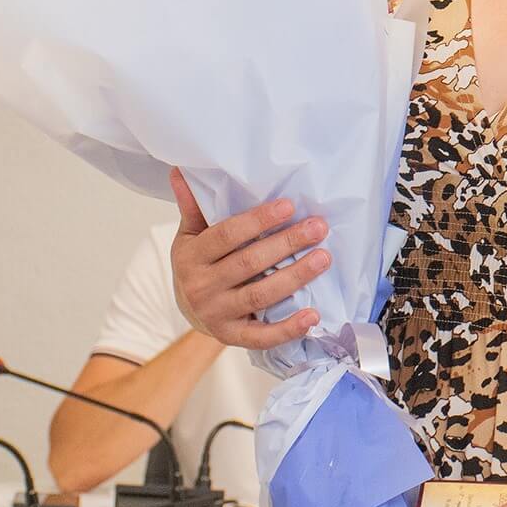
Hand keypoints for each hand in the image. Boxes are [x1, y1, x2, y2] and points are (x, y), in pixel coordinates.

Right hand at [168, 168, 330, 349]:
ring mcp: (216, 314)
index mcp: (191, 256)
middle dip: (286, 243)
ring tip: (324, 259)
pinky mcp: (231, 336)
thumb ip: (195, 207)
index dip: (257, 221)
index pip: (226, 235)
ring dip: (295, 277)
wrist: (189, 310)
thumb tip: (182, 169)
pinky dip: (288, 328)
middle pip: (249, 263)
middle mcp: (200, 287)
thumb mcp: (191, 236)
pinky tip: (313, 315)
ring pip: (260, 295)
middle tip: (318, 227)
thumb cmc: (199, 264)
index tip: (289, 205)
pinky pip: (261, 336)